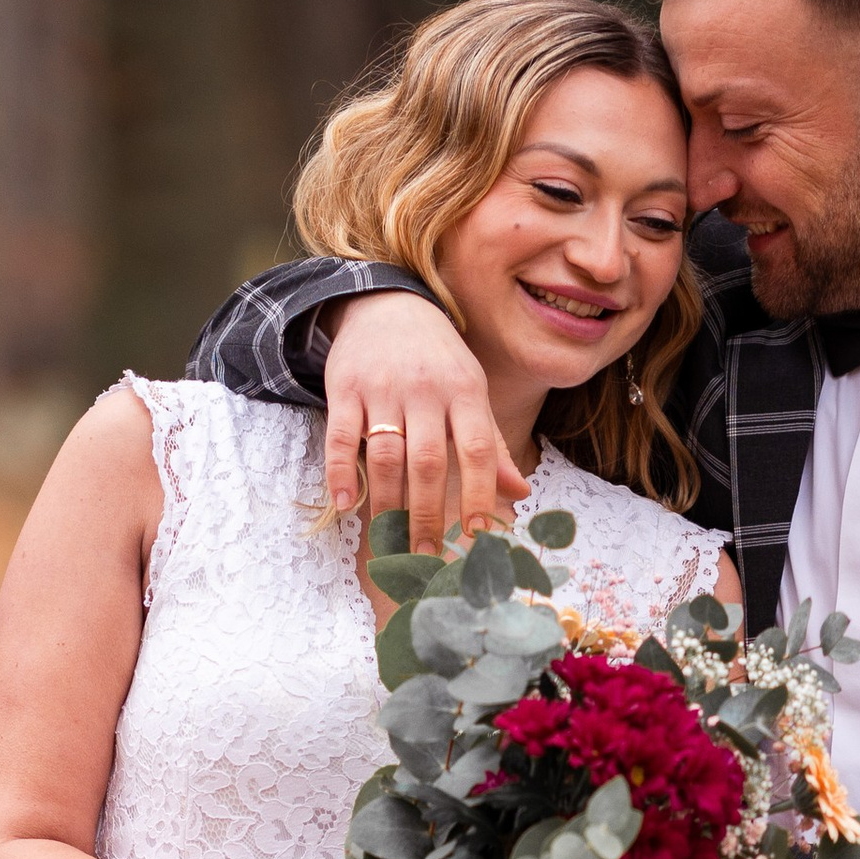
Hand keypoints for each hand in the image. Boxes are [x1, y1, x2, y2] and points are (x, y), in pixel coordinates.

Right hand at [322, 295, 526, 546]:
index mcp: (464, 391)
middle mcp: (425, 388)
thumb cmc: (438, 361)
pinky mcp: (344, 386)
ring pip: (384, 455)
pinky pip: (340, 437)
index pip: (478, 450)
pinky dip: (340, 473)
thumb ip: (490, 444)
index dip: (479, 495)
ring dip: (386, 503)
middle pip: (428, 462)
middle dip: (427, 514)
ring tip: (390, 540)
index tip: (477, 536)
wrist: (388, 304)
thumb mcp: (471, 392)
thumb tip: (520, 493)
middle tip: (425, 554)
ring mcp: (382, 387)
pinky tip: (346, 504)